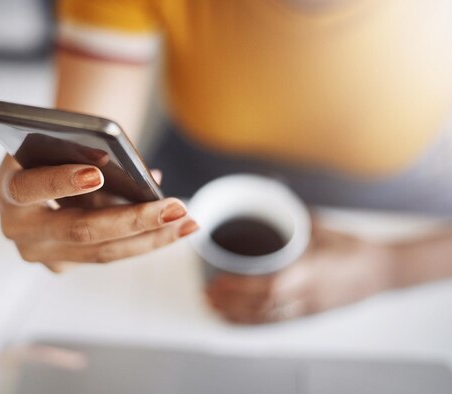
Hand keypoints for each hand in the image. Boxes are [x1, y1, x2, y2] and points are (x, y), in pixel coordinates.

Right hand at [0, 155, 198, 271]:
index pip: (31, 187)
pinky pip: (106, 255)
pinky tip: (175, 231)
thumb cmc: (46, 153)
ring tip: (188, 222)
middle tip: (176, 208)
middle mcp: (19, 229)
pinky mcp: (59, 264)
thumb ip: (87, 154)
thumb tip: (149, 179)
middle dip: (134, 220)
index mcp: (7, 190)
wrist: (27, 178)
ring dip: (150, 238)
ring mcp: (40, 253)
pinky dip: (143, 243)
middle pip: (80, 230)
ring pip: (101, 251)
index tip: (98, 173)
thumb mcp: (54, 144)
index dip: (62, 182)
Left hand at [205, 222, 393, 323]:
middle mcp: (308, 294)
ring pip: (268, 318)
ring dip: (238, 315)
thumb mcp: (324, 228)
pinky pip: (278, 323)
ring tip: (215, 308)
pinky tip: (238, 319)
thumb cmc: (354, 248)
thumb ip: (295, 219)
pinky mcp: (312, 315)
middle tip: (207, 296)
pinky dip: (254, 322)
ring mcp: (310, 308)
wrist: (383, 271)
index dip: (240, 288)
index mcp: (310, 271)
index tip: (218, 282)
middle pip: (262, 306)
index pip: (268, 285)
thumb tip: (272, 199)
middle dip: (231, 303)